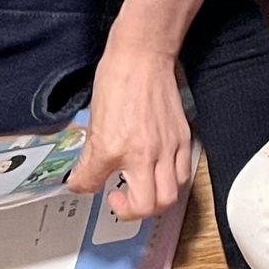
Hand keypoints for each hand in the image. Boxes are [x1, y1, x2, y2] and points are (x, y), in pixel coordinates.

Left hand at [67, 38, 190, 219]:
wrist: (143, 57)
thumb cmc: (119, 80)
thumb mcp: (94, 121)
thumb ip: (91, 157)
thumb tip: (84, 178)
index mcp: (115, 147)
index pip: (98, 185)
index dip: (95, 194)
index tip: (97, 189)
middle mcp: (145, 152)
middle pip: (151, 204)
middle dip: (134, 211)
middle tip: (122, 199)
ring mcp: (169, 147)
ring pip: (171, 194)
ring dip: (156, 200)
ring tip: (143, 190)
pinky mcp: (183, 139)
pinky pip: (184, 173)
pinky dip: (172, 181)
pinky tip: (160, 172)